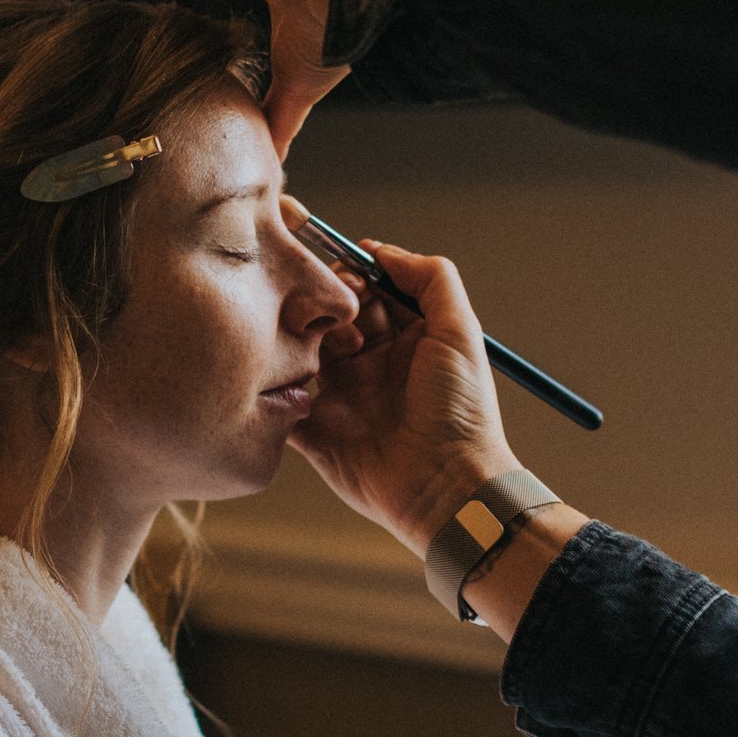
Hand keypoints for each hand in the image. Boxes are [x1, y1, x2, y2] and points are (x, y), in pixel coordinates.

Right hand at [284, 205, 520, 555]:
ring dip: (303, 338)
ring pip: (303, 351)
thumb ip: (431, 279)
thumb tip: (380, 250)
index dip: (354, 276)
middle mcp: (371, 365)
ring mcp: (341, 398)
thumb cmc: (461, 411)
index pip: (368, 292)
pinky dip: (277, 382)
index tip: (350, 273)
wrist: (445, 486)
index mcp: (405, 341)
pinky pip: (283, 400)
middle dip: (326, 303)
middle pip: (332, 317)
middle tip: (333, 309)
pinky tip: (285, 367)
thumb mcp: (460, 331)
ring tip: (324, 344)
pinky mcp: (315, 431)